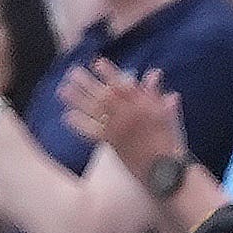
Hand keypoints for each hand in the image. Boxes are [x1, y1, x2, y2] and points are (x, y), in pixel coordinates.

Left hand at [58, 58, 180, 175]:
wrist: (164, 171)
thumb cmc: (169, 143)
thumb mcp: (168, 115)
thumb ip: (156, 94)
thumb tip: (154, 72)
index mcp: (145, 107)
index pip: (125, 86)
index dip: (110, 73)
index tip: (97, 62)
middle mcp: (130, 116)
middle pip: (105, 96)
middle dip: (88, 83)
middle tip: (72, 71)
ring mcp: (119, 130)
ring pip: (95, 111)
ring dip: (78, 100)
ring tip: (63, 89)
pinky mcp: (112, 144)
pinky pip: (93, 133)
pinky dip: (80, 125)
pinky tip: (67, 116)